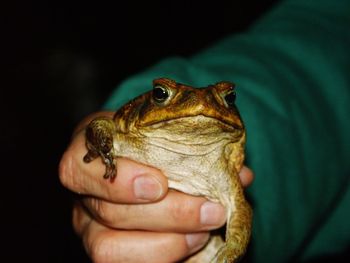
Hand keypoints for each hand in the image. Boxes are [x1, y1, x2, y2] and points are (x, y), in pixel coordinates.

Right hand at [59, 112, 253, 262]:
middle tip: (211, 211)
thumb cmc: (149, 144)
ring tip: (204, 233)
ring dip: (165, 245)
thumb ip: (193, 148)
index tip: (160, 184)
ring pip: (108, 249)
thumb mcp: (162, 134)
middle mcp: (83, 196)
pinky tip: (196, 247)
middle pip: (108, 213)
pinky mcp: (109, 249)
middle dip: (166, 215)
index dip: (118, 181)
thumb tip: (241, 175)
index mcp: (88, 155)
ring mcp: (91, 227)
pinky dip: (166, 258)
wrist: (138, 165)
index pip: (78, 168)